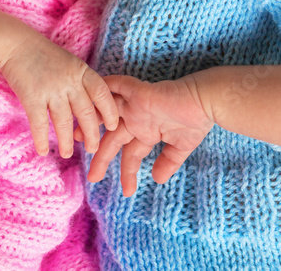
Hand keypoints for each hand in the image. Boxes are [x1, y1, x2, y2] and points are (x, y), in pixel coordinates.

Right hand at [0, 36, 118, 157]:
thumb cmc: (43, 54)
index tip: (112, 126)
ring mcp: (51, 90)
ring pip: (64, 122)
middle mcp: (69, 82)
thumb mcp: (69, 63)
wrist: (16, 44)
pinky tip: (42, 151)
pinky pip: (40, 123)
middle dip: (92, 134)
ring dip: (67, 141)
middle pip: (86, 112)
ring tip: (68, 154)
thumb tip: (91, 104)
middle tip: (93, 149)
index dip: (110, 111)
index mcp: (81, 71)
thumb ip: (80, 81)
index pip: (102, 93)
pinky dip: (41, 139)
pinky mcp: (32, 97)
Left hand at [83, 74, 213, 196]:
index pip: (130, 154)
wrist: (206, 101)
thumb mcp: (180, 147)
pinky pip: (117, 87)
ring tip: (74, 137)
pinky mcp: (139, 92)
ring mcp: (135, 105)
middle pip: (112, 140)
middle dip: (101, 158)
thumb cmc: (196, 120)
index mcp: (146, 132)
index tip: (127, 192)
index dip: (127, 173)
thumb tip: (157, 180)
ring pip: (107, 116)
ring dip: (91, 125)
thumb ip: (167, 162)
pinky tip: (89, 98)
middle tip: (92, 177)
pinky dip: (104, 89)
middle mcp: (137, 119)